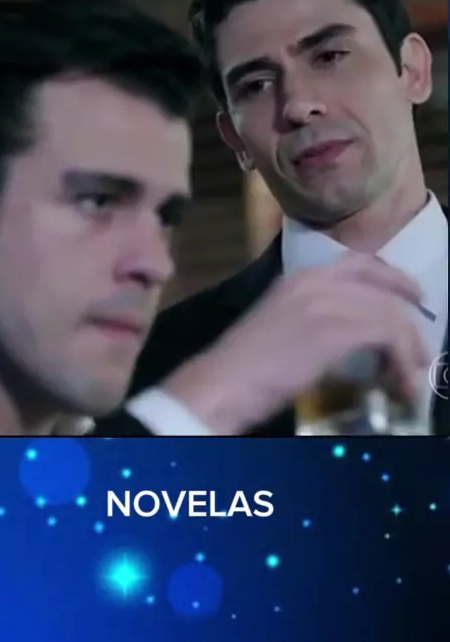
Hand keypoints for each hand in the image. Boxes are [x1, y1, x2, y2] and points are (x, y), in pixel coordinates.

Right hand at [162, 253, 428, 433]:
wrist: (223, 381)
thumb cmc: (245, 365)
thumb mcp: (282, 325)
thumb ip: (316, 319)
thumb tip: (351, 336)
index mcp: (300, 277)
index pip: (359, 263)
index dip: (391, 277)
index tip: (410, 296)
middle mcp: (316, 281)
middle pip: (380, 282)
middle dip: (408, 306)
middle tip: (423, 337)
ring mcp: (326, 302)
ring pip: (388, 312)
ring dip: (407, 347)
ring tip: (410, 375)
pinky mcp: (334, 329)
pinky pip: (385, 336)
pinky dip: (399, 361)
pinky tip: (397, 382)